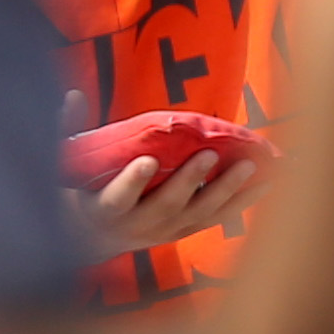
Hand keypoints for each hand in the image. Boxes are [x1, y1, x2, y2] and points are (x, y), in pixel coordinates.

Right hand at [59, 93, 269, 263]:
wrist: (92, 238)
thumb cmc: (79, 190)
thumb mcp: (65, 166)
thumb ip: (69, 131)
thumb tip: (72, 94)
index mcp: (103, 209)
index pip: (117, 198)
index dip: (132, 182)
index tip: (146, 161)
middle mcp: (136, 226)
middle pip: (166, 206)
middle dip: (190, 181)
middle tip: (210, 154)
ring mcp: (164, 232)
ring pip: (199, 214)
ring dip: (226, 190)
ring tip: (250, 165)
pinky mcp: (184, 232)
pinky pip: (217, 218)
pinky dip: (243, 200)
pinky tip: (269, 182)